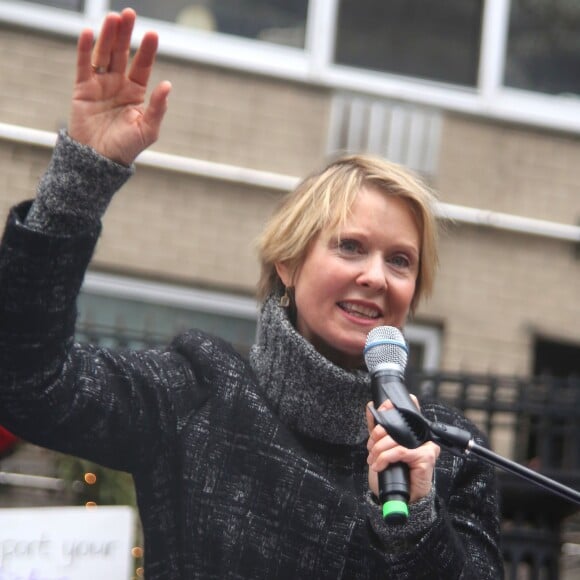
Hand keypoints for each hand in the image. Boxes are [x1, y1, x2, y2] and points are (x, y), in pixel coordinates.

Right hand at [69, 8, 171, 165]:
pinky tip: (90, 33)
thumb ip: (158, 108)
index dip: (147, 50)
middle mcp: (119, 85)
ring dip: (108, 36)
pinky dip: (85, 49)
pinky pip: (84, 65)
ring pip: (104, 55)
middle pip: (123, 54)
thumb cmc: (126, 148)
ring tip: (113, 18)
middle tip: (129, 14)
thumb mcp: (148, 130)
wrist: (99, 160)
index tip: (152, 34)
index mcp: (137, 93)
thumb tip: (167, 86)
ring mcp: (100, 85)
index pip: (143, 66)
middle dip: (126, 34)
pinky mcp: (82, 89)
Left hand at [366, 400, 439, 503]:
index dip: (391, 408)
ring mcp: (426, 446)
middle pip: (396, 424)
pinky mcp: (426, 457)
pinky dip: (385, 458)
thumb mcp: (380, 445)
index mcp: (412, 430)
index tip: (380, 408)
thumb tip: (371, 406)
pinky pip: (400, 451)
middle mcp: (421, 436)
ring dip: (379, 450)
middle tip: (371, 448)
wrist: (398, 495)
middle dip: (377, 435)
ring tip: (373, 460)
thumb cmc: (392, 471)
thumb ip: (377, 426)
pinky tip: (379, 465)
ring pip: (396, 439)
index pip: (406, 411)